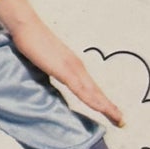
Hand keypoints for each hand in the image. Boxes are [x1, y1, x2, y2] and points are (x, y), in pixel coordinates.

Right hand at [0, 0, 124, 125]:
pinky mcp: (64, 70)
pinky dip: (91, 100)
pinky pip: (80, 89)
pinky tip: (99, 108)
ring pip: (92, 92)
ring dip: (106, 107)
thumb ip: (54, 71)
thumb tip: (55, 81)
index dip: (102, 101)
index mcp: (74, 66)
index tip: (112, 113)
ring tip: (117, 119)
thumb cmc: (34, 42)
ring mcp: (72, 68)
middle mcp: (78, 67)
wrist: (27, 26)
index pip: (91, 88)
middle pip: (97, 92)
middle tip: (122, 122)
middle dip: (110, 108)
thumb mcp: (47, 61)